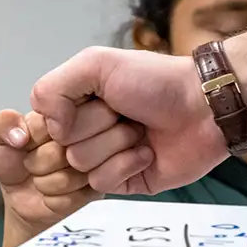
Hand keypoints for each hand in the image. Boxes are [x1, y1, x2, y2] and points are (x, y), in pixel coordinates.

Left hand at [0, 105, 141, 231]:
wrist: (22, 200)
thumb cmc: (14, 163)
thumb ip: (1, 124)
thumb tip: (21, 134)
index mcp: (65, 110)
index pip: (57, 119)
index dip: (35, 139)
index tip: (27, 143)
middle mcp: (87, 130)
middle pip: (69, 145)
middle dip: (42, 162)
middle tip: (35, 164)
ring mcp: (98, 158)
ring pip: (76, 170)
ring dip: (49, 181)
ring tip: (44, 178)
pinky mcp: (101, 185)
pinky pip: (79, 193)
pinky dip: (58, 198)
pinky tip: (55, 193)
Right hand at [30, 46, 225, 194]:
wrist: (203, 107)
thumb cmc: (155, 81)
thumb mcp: (97, 64)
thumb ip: (54, 87)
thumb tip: (48, 126)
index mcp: (75, 104)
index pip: (43, 123)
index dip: (66, 115)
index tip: (95, 100)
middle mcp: (85, 132)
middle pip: (62, 146)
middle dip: (98, 126)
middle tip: (126, 113)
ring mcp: (103, 159)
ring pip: (81, 165)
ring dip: (116, 143)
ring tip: (140, 130)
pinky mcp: (122, 182)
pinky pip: (102, 183)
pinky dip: (127, 163)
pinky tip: (147, 151)